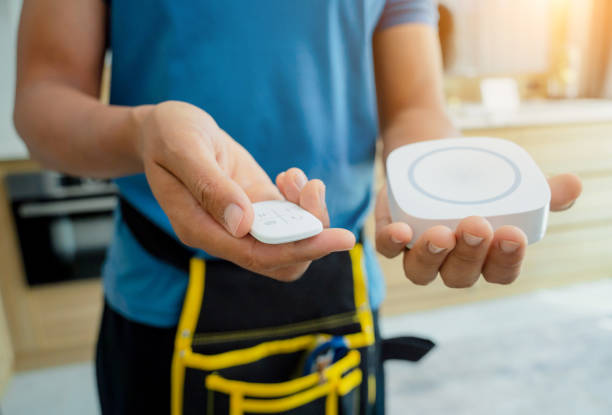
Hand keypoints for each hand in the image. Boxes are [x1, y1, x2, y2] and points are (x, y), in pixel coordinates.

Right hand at [137, 101, 354, 280]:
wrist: (165, 128)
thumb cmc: (168, 134)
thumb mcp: (183, 150)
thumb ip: (209, 187)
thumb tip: (243, 224)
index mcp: (199, 229)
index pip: (256, 255)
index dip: (298, 249)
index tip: (337, 238)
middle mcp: (222, 234)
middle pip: (279, 259)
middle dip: (310, 234)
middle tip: (315, 190)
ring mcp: (241, 221)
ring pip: (288, 240)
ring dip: (308, 214)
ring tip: (300, 180)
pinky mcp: (255, 204)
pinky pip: (287, 218)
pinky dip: (300, 200)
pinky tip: (290, 176)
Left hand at [375, 173, 581, 286]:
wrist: (435, 156)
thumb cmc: (478, 182)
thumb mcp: (510, 183)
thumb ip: (541, 190)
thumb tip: (573, 185)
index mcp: (484, 257)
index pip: (499, 272)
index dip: (506, 261)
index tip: (514, 235)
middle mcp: (450, 262)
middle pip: (459, 275)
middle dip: (470, 255)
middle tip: (478, 226)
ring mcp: (418, 250)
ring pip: (420, 271)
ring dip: (431, 256)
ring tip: (442, 233)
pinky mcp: (390, 233)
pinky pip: (386, 248)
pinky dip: (391, 242)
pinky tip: (400, 231)